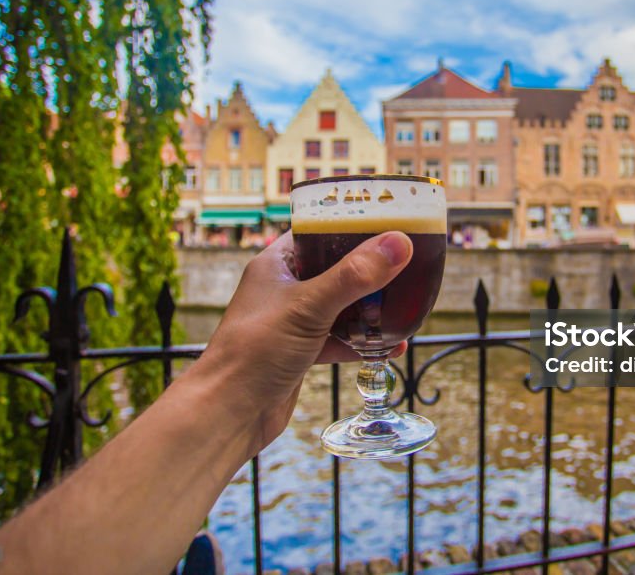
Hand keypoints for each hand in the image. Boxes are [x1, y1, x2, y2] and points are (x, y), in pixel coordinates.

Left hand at [187, 230, 413, 461]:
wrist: (229, 414)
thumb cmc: (253, 353)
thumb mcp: (309, 307)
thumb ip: (354, 276)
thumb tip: (398, 244)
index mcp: (277, 264)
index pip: (317, 230)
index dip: (349, 224)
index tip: (387, 220)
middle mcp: (284, 288)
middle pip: (334, 268)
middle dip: (369, 269)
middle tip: (405, 263)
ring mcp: (293, 321)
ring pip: (340, 305)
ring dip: (369, 307)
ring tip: (403, 302)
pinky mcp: (302, 352)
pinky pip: (339, 339)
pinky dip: (363, 342)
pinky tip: (391, 346)